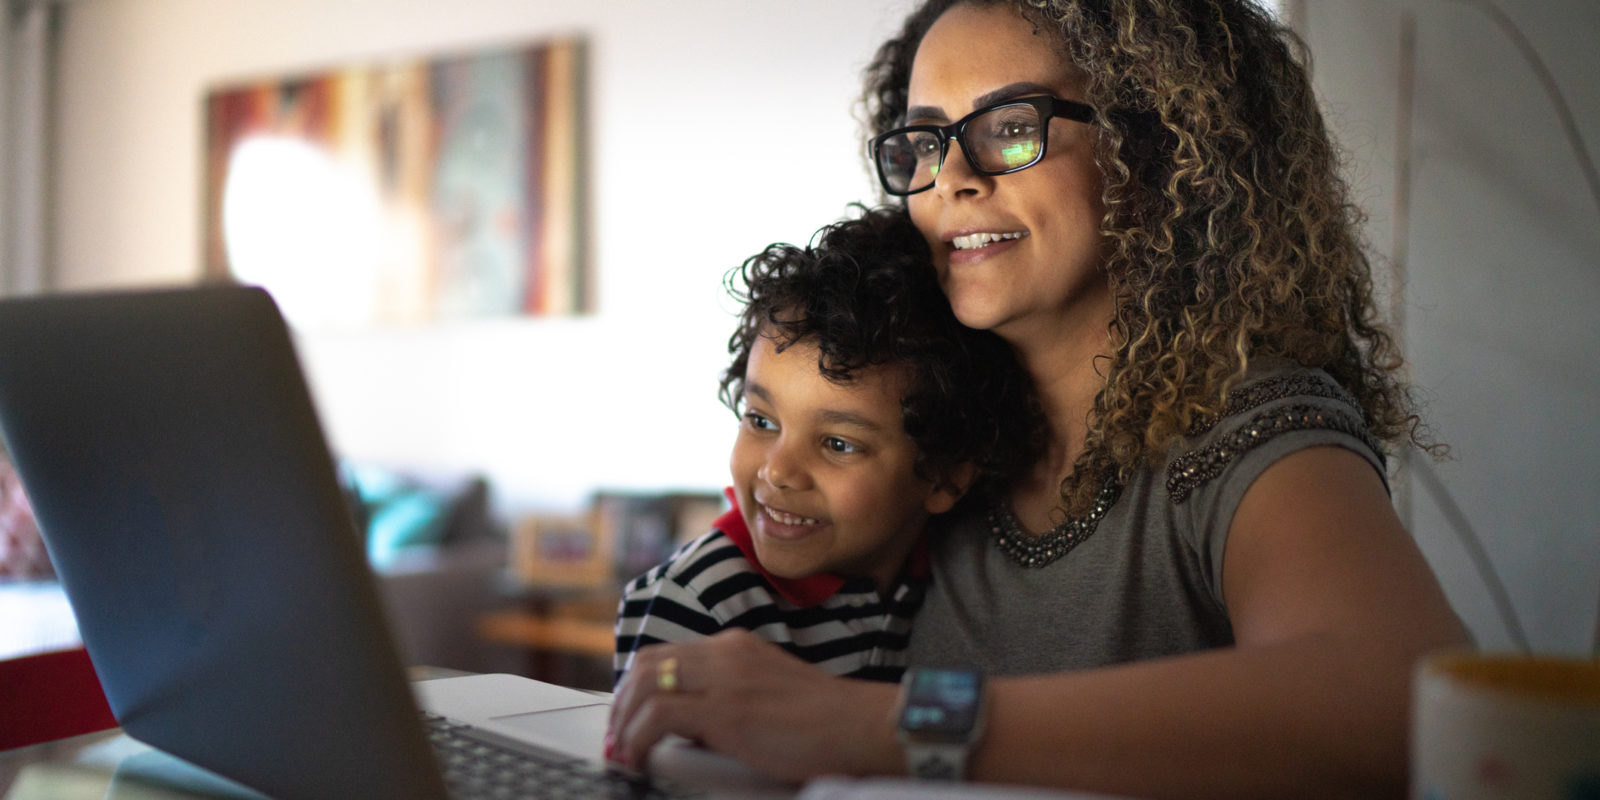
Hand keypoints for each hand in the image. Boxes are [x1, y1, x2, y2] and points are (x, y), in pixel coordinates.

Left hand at [606, 629, 901, 782]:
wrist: (862, 726)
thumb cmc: (826, 722)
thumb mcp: (769, 695)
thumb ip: (730, 699)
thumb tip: (689, 728)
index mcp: (737, 648)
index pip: (667, 654)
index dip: (637, 687)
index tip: (628, 718)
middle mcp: (727, 653)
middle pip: (647, 663)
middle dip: (622, 702)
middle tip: (616, 738)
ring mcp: (726, 678)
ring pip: (645, 683)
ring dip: (623, 721)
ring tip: (623, 752)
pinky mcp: (728, 710)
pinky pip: (659, 716)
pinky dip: (637, 738)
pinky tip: (638, 759)